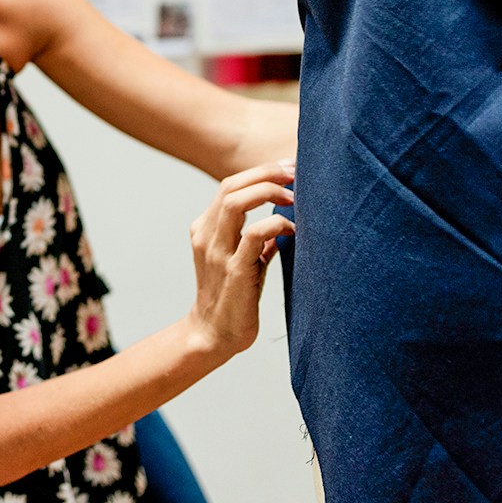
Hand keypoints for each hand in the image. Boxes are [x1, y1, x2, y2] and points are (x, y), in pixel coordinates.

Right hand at [186, 160, 295, 356]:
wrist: (214, 334)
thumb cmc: (233, 297)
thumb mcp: (243, 260)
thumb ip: (258, 240)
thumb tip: (285, 222)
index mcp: (205, 229)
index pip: (230, 185)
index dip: (260, 172)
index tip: (289, 168)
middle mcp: (206, 235)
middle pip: (230, 186)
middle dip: (266, 174)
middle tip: (296, 174)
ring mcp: (217, 252)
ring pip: (234, 203)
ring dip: (268, 192)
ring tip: (294, 197)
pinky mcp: (234, 271)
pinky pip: (255, 236)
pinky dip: (277, 225)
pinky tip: (294, 231)